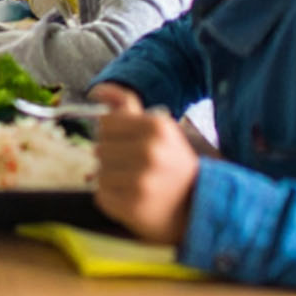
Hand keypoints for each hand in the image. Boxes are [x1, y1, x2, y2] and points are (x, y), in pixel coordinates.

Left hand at [90, 84, 197, 244]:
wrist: (198, 206)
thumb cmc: (172, 162)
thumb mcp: (159, 129)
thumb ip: (126, 104)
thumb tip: (96, 89)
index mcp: (157, 127)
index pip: (106, 123)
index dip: (113, 135)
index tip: (128, 144)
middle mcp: (150, 152)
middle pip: (100, 148)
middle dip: (112, 157)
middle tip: (134, 167)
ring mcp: (141, 181)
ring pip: (99, 172)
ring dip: (111, 179)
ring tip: (134, 183)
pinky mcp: (132, 206)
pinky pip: (101, 195)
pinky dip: (111, 198)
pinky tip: (131, 198)